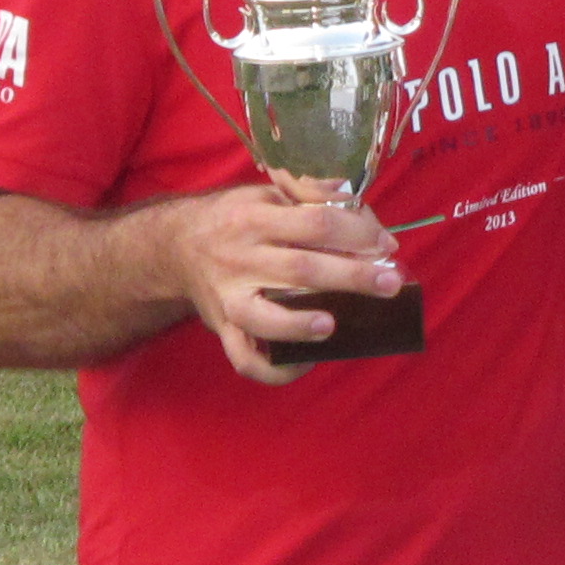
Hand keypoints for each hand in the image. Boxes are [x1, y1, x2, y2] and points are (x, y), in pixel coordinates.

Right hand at [168, 183, 400, 386]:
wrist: (174, 245)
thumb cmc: (235, 219)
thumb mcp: (265, 194)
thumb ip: (307, 194)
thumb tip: (354, 197)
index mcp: (255, 218)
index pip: (316, 223)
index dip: (358, 233)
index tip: (387, 244)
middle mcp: (240, 258)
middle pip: (302, 268)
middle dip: (352, 277)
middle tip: (390, 283)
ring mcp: (229, 297)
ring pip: (263, 318)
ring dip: (300, 325)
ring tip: (333, 325)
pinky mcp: (224, 327)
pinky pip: (245, 359)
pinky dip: (276, 370)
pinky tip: (307, 362)